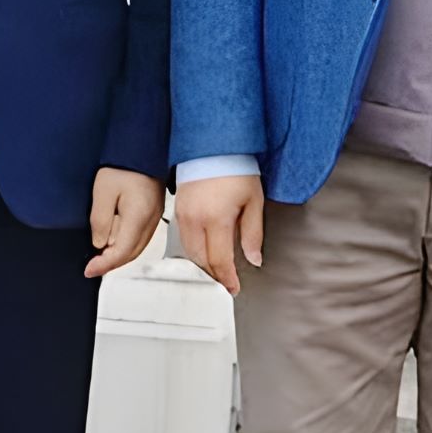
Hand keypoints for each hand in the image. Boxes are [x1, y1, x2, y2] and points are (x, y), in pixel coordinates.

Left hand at [84, 168, 165, 278]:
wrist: (142, 147)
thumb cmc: (123, 165)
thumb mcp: (102, 192)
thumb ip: (100, 221)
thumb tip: (100, 244)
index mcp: (139, 217)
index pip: (122, 252)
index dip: (104, 265)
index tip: (89, 270)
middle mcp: (151, 220)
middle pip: (132, 253)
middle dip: (111, 262)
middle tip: (92, 266)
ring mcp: (155, 216)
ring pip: (138, 247)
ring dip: (119, 254)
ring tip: (101, 255)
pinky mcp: (154, 211)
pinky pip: (141, 237)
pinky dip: (127, 244)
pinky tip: (115, 241)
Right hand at [175, 174, 265, 294]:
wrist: (214, 145)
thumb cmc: (236, 168)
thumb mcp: (253, 202)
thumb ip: (252, 234)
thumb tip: (254, 259)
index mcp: (216, 219)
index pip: (220, 260)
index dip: (228, 279)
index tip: (234, 288)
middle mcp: (195, 220)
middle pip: (202, 260)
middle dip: (215, 274)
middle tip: (228, 281)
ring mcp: (183, 215)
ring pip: (190, 252)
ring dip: (203, 264)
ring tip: (218, 269)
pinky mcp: (177, 209)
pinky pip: (183, 238)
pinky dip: (194, 250)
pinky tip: (206, 251)